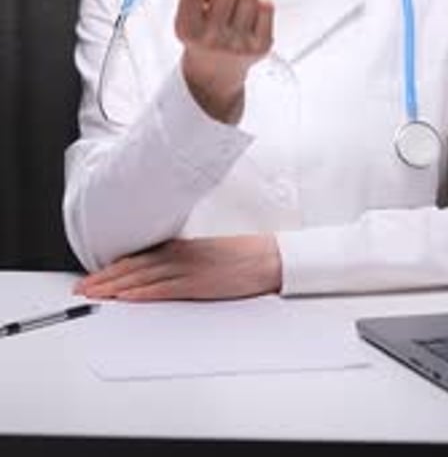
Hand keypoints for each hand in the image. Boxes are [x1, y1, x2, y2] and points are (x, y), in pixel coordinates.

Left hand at [73, 234, 281, 300]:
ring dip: (114, 288)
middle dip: (104, 279)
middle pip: (132, 267)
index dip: (112, 267)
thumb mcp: (205, 252)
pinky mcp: (197, 285)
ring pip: (141, 279)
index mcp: (180, 247)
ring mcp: (187, 270)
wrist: (268, 257)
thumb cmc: (241, 256)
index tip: (93, 276)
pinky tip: (125, 299)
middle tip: (81, 289)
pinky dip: (140, 294)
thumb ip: (181, 259)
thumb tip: (159, 270)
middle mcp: (178, 255)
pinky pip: (162, 290)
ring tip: (93, 296)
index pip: (137, 257)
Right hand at [175, 0, 273, 121]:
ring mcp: (239, 44)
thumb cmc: (201, 34)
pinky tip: (247, 16)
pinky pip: (266, 3)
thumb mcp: (192, 10)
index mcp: (187, 28)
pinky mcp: (261, 45)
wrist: (215, 74)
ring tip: (234, 8)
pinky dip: (258, 3)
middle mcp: (211, 38)